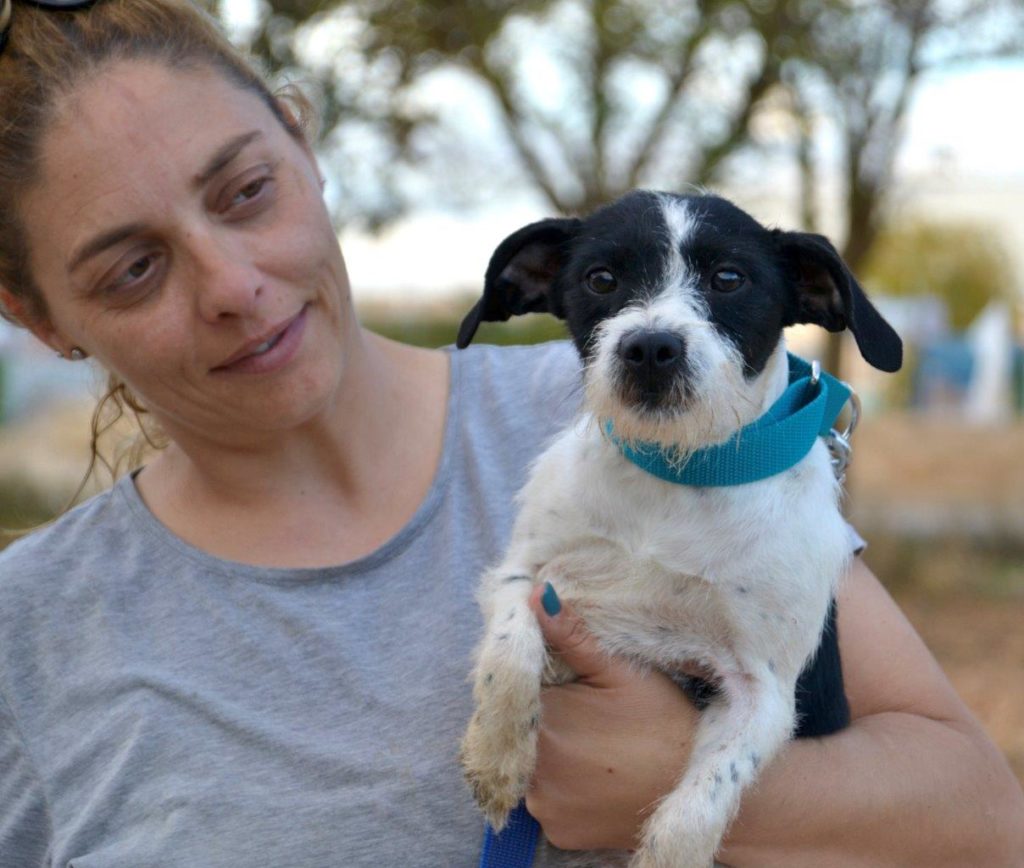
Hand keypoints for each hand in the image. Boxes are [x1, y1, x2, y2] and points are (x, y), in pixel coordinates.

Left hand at [524, 584, 699, 850]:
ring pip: (527, 767)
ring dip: (547, 754)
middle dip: (540, 718)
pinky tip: (594, 773)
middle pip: (517, 732)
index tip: (561, 685)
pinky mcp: (559, 832)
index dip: (533, 686)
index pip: (514, 695)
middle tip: (583, 713)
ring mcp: (543, 808)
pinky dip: (561, 787)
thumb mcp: (619, 671)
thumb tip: (536, 594)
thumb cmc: (663, 723)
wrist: (697, 789)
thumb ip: (570, 635)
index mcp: (542, 723)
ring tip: (592, 742)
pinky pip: (546, 801)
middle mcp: (531, 772)